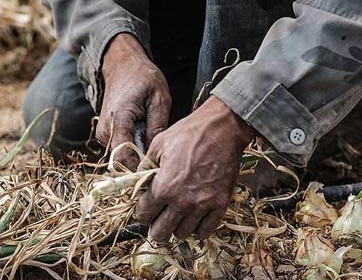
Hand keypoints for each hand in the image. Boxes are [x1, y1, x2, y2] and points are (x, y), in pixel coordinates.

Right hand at [96, 33, 171, 168]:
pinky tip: (149, 142)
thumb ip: (158, 126)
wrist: (122, 65)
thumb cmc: (143, 78)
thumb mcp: (160, 98)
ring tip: (157, 149)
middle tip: (164, 161)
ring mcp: (104, 134)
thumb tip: (157, 153)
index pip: (124, 158)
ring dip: (139, 158)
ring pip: (122, 158)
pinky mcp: (107, 135)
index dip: (141, 168)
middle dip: (143, 165)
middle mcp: (106, 131)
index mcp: (119, 120)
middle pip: (123, 162)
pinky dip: (135, 151)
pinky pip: (121, 151)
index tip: (160, 170)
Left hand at [135, 96, 254, 240]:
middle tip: (157, 220)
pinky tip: (195, 220)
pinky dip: (199, 229)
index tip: (145, 208)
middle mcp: (182, 201)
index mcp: (163, 187)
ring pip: (183, 234)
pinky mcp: (221, 204)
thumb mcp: (158, 145)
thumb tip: (139, 181)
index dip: (141, 212)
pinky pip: (207, 230)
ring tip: (177, 218)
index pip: (143, 216)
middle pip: (161, 232)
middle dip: (155, 227)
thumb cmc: (190, 133)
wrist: (223, 128)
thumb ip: (145, 167)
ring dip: (176, 228)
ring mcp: (203, 205)